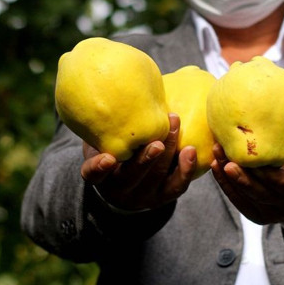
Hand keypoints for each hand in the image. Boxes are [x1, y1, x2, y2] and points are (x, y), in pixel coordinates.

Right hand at [80, 113, 197, 211]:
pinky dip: (185, 169)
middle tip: (157, 142)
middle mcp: (119, 190)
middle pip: (132, 176)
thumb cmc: (113, 147)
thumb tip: (115, 87)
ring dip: (169, 153)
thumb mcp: (101, 139)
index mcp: (99, 177)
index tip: (108, 158)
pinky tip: (191, 151)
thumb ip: (105, 125)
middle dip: (146, 158)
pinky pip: (176, 186)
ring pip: (156, 178)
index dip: (98, 168)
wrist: (127, 180)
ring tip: (176, 127)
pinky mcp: (163, 197)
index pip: (92, 175)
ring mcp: (142, 196)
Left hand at [211, 125, 283, 227]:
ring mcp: (270, 213)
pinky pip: (238, 201)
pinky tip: (216, 167)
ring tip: (216, 155)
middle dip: (240, 175)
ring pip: (245, 197)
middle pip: (259, 192)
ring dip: (227, 177)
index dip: (265, 173)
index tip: (249, 157)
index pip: (282, 183)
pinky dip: (225, 185)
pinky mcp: (257, 216)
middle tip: (224, 155)